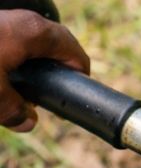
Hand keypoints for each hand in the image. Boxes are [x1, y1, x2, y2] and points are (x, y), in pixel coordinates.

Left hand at [0, 9, 88, 131]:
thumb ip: (13, 111)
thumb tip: (26, 119)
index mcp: (33, 32)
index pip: (72, 49)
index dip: (79, 72)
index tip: (76, 92)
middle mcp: (18, 20)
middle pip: (47, 44)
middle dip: (46, 71)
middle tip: (37, 98)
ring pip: (20, 44)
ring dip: (19, 68)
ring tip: (6, 93)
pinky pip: (1, 44)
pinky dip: (1, 61)